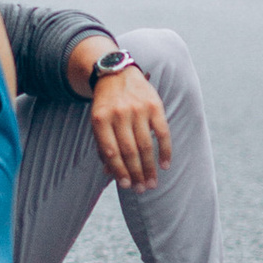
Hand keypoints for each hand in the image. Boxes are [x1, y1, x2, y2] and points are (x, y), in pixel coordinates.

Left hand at [89, 61, 171, 190]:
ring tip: (152, 183)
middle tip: (141, 189)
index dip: (119, 171)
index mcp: (100, 120)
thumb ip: (102, 145)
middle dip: (136, 173)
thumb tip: (109, 173)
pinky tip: (165, 165)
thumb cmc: (106, 104)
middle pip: (129, 151)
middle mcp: (119, 114)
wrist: (116, 73)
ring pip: (146, 145)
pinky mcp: (154, 105)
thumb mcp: (98, 122)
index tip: (126, 185)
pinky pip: (162, 132)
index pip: (111, 151)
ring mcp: (137, 109)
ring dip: (150, 168)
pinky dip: (165, 151)